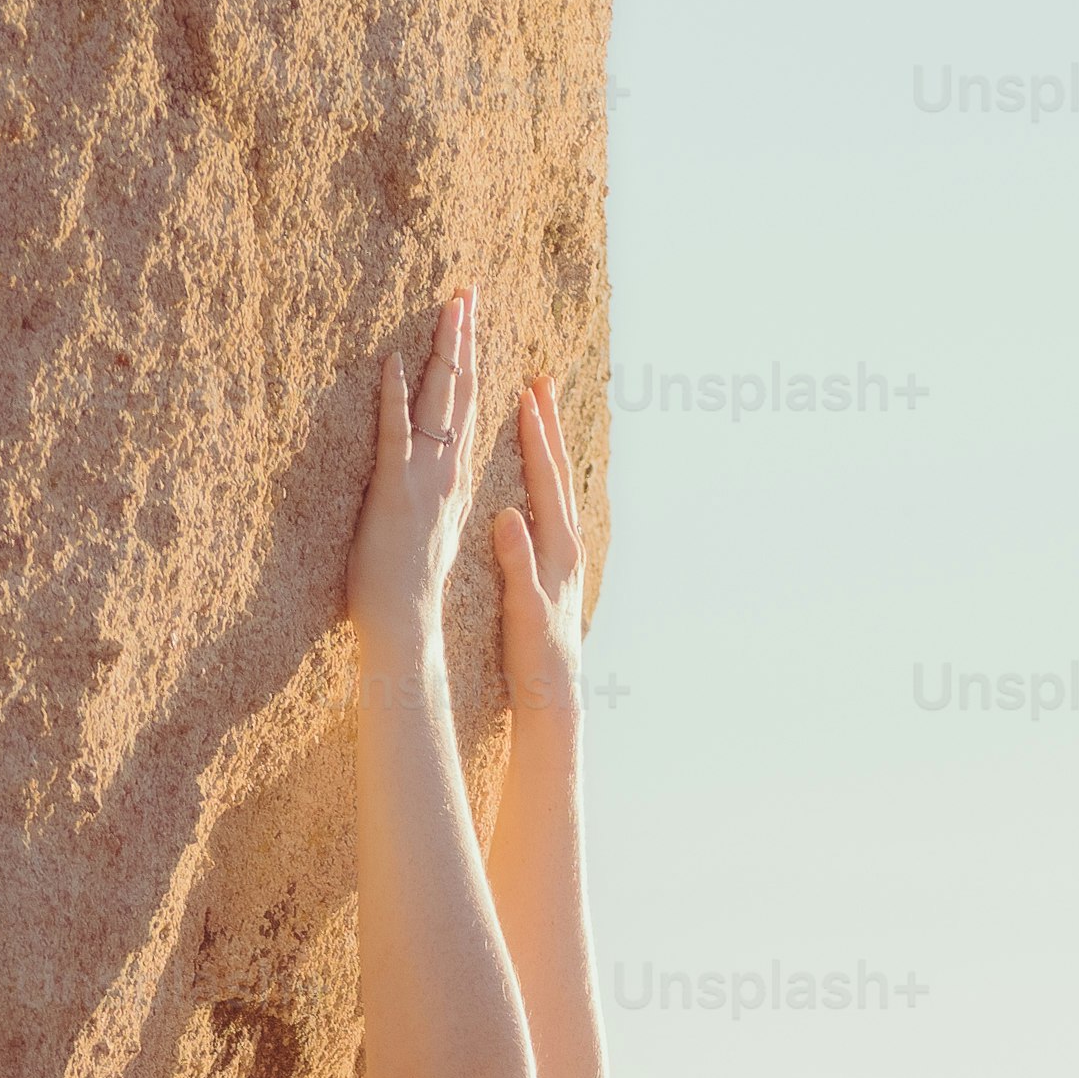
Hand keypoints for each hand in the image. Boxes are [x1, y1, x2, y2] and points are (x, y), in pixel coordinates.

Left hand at [347, 287, 479, 657]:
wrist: (407, 627)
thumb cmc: (409, 594)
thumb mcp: (427, 538)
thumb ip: (429, 502)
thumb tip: (424, 480)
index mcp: (456, 484)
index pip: (469, 413)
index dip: (471, 366)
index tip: (472, 326)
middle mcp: (449, 475)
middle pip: (463, 394)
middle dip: (465, 339)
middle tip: (467, 292)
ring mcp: (426, 480)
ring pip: (442, 403)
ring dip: (445, 350)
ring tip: (451, 305)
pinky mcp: (396, 490)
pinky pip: (396, 433)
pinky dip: (394, 396)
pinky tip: (392, 361)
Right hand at [492, 372, 587, 720]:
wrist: (556, 695)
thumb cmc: (537, 655)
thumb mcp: (522, 607)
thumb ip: (516, 561)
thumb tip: (509, 515)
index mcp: (559, 550)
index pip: (547, 480)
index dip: (536, 437)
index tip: (526, 395)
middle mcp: (569, 547)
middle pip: (558, 474)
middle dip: (549, 427)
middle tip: (542, 383)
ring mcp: (566, 557)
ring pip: (557, 489)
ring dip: (548, 450)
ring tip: (540, 416)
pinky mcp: (558, 570)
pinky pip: (551, 510)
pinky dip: (543, 481)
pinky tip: (536, 477)